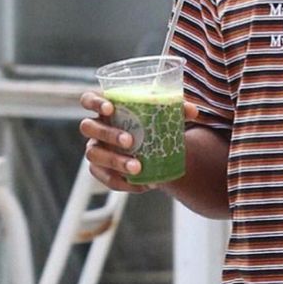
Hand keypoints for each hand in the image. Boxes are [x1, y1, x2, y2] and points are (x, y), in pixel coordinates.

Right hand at [79, 91, 197, 191]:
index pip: (88, 99)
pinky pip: (105, 178)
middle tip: (130, 141)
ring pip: (93, 155)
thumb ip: (177, 109)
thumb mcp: (163, 114)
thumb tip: (194, 112)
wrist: (152, 148)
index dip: (94, 102)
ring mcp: (95, 149)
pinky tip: (141, 184)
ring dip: (115, 161)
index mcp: (107, 108)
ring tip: (138, 167)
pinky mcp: (100, 170)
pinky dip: (123, 182)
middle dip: (108, 134)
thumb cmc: (152, 123)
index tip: (110, 108)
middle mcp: (96, 128)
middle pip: (88, 127)